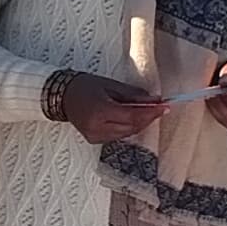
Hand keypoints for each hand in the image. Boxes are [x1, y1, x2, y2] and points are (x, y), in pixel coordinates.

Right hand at [48, 69, 165, 145]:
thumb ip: (133, 95)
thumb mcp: (110, 85)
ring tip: (147, 110)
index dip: (151, 113)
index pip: (133, 116)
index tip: (165, 106)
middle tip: (159, 107)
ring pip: (127, 133)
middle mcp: (97, 128)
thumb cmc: (84, 86)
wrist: (62, 96)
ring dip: (139, 123)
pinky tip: (131, 117)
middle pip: (132, 127)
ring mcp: (95, 136)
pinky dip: (128, 127)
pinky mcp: (95, 140)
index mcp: (100, 111)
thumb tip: (154, 100)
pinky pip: (119, 135)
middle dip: (148, 118)